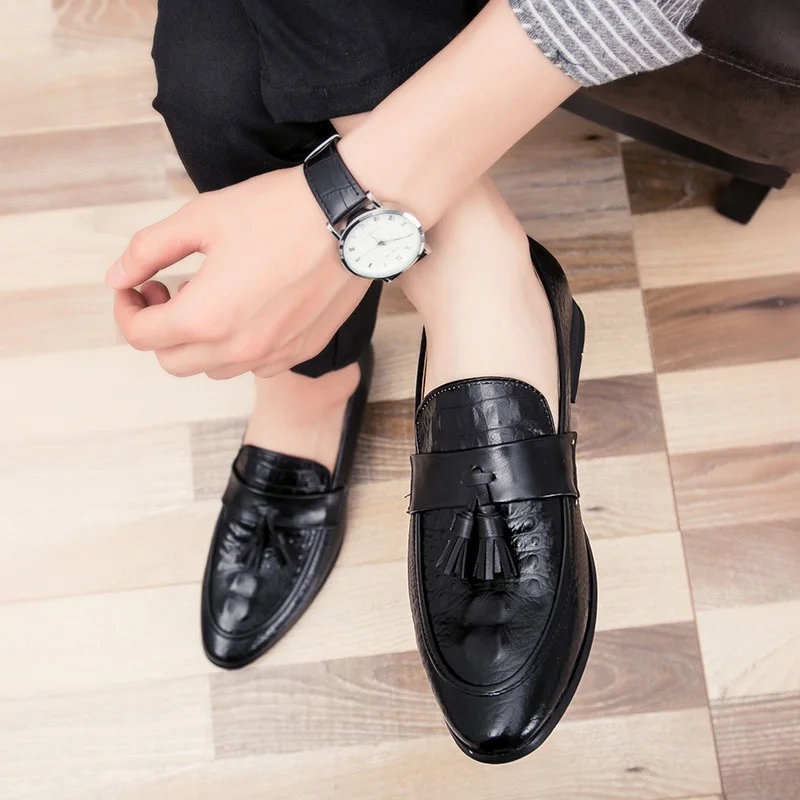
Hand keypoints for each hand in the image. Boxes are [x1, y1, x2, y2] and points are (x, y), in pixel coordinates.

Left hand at [108, 166, 368, 378]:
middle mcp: (238, 348)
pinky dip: (238, 346)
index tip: (136, 285)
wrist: (351, 219)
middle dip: (158, 329)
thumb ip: (148, 250)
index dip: (127, 308)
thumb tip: (118, 277)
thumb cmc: (278, 211)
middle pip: (172, 362)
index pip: (140, 336)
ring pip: (213, 369)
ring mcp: (273, 355)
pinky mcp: (301, 351)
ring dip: (198, 342)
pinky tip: (249, 308)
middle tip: (168, 289)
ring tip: (210, 298)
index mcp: (205, 317)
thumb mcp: (200, 217)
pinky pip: (255, 365)